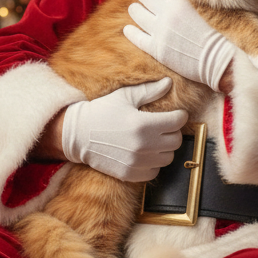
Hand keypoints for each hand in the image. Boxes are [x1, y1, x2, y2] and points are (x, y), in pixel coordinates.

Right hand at [60, 78, 185, 181]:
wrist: (78, 135)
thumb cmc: (101, 111)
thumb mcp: (124, 96)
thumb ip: (149, 91)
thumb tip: (168, 83)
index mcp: (143, 124)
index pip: (177, 122)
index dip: (179, 116)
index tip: (176, 114)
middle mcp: (142, 145)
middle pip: (176, 141)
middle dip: (173, 132)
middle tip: (163, 127)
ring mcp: (136, 162)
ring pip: (168, 158)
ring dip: (164, 148)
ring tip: (153, 140)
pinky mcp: (129, 174)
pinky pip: (155, 171)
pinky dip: (153, 163)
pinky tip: (144, 153)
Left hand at [123, 0, 235, 90]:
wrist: (213, 58)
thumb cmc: (202, 33)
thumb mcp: (190, 8)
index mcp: (178, 1)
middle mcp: (168, 13)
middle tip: (144, 5)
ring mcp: (160, 31)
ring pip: (135, 11)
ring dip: (136, 11)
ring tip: (139, 14)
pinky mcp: (156, 48)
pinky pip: (135, 35)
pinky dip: (130, 31)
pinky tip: (129, 29)